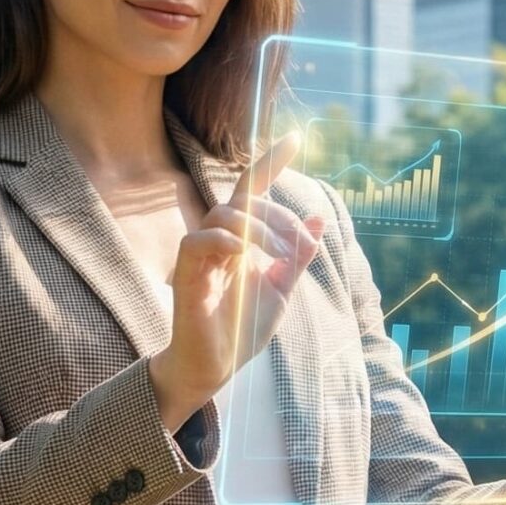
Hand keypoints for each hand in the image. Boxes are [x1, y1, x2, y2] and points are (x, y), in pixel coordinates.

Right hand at [151, 129, 324, 422]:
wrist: (217, 367)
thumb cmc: (242, 329)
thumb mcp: (282, 288)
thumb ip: (297, 255)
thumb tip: (319, 219)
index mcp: (239, 239)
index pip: (251, 190)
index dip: (270, 162)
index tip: (296, 138)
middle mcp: (217, 241)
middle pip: (243, 201)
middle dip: (279, 216)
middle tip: (302, 244)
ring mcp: (199, 256)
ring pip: (222, 215)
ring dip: (259, 228)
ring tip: (280, 253)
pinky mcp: (186, 275)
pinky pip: (198, 242)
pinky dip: (225, 242)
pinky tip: (246, 255)